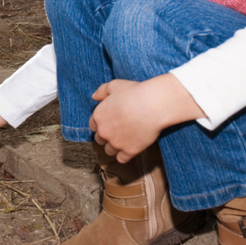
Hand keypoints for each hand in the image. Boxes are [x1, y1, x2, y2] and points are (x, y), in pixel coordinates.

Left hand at [89, 74, 204, 162]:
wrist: (152, 105)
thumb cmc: (134, 92)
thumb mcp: (115, 85)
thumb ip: (102, 91)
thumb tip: (94, 97)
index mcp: (98, 116)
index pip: (93, 125)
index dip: (101, 124)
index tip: (110, 123)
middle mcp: (103, 131)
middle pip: (100, 139)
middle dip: (107, 136)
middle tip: (118, 131)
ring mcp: (115, 143)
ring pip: (109, 151)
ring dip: (114, 147)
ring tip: (124, 141)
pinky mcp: (129, 151)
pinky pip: (121, 159)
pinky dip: (124, 155)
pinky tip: (130, 149)